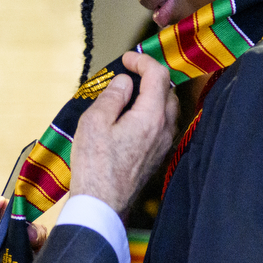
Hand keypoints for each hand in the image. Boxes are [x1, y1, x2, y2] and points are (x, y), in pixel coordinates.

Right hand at [68, 52, 177, 214]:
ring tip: (128, 95)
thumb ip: (113, 96)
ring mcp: (163, 144)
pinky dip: (151, 113)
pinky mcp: (158, 156)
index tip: (127, 59)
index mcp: (151, 117)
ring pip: (167, 109)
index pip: (158, 75)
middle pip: (167, 90)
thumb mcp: (95, 122)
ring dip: (152, 95)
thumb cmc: (95, 166)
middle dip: (150, 77)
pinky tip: (131, 118)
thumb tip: (125, 82)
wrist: (101, 204)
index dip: (143, 60)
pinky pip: (162, 125)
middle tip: (128, 74)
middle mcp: (164, 129)